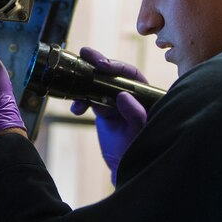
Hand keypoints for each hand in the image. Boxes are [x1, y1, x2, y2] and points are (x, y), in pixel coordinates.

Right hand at [69, 47, 147, 184]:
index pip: (131, 74)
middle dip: (97, 64)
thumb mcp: (140, 132)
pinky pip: (89, 99)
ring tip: (77, 100)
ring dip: (84, 86)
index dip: (116, 66)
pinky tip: (76, 109)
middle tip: (85, 54)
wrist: (125, 168)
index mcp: (144, 95)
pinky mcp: (103, 110)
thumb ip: (136, 114)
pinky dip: (81, 101)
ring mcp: (115, 101)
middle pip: (112, 73)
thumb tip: (124, 96)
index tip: (103, 65)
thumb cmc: (140, 150)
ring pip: (97, 84)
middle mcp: (130, 94)